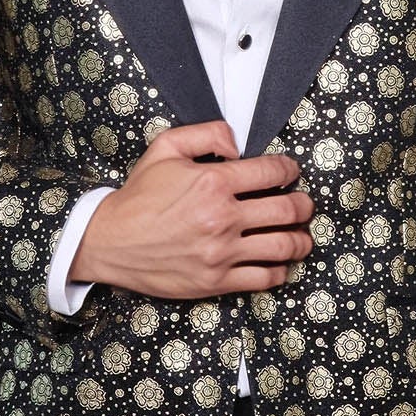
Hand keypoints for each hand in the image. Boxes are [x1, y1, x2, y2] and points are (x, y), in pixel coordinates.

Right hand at [69, 119, 315, 301]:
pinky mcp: (216, 281)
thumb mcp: (165, 147)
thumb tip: (238, 144)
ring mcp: (221, 253)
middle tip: (305, 204)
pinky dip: (280, 270)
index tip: (290, 172)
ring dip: (302, 239)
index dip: (289, 169)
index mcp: (213, 182)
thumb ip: (206, 134)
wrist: (110, 241)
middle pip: (288, 211)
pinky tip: (280, 263)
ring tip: (302, 235)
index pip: (272, 172)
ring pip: (284, 246)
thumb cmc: (138, 195)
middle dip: (304, 205)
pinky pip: (264, 278)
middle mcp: (222, 218)